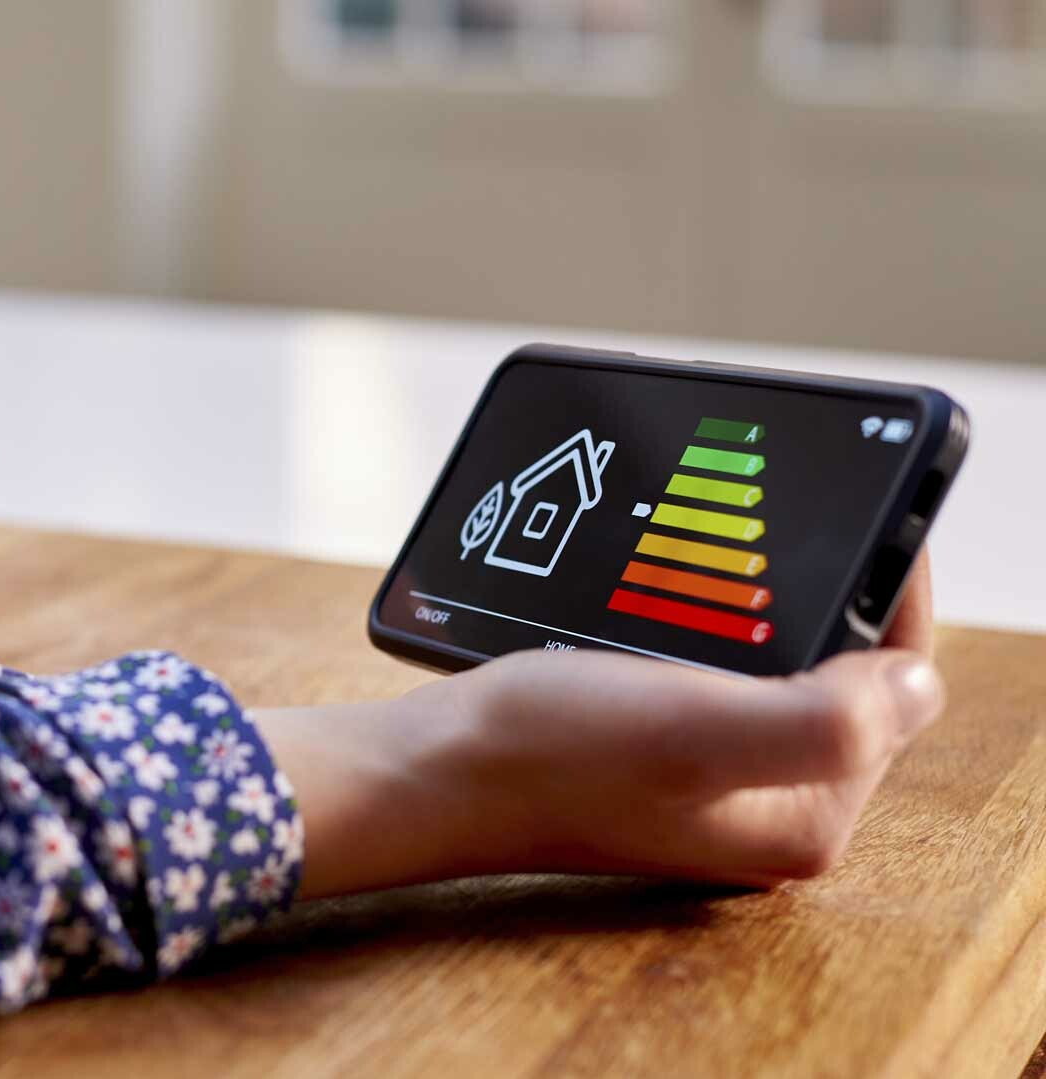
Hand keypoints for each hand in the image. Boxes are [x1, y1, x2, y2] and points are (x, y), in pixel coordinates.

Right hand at [260, 554, 942, 897]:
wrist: (423, 769)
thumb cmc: (544, 754)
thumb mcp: (696, 731)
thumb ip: (827, 718)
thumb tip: (915, 679)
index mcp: (799, 816)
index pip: (895, 687)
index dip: (890, 591)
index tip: (864, 511)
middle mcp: (761, 804)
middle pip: (841, 672)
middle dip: (824, 590)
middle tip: (786, 515)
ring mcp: (705, 779)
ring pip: (776, 662)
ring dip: (764, 598)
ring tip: (733, 536)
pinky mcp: (654, 750)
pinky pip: (715, 666)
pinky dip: (708, 618)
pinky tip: (675, 585)